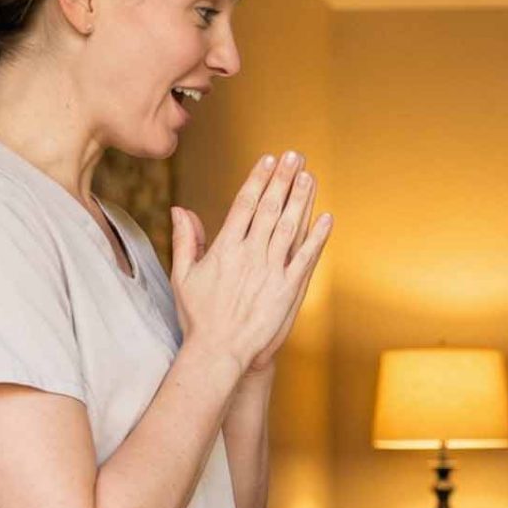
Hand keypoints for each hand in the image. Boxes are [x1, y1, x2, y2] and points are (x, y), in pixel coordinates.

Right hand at [170, 151, 330, 376]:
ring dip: (301, 200)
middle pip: (270, 208)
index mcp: (225, 248)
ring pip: (289, 227)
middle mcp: (250, 255)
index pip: (244, 204)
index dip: (258, 179)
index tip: (268, 160)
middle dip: (283, 180)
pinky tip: (326, 218)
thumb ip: (186, 240)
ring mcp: (271, 271)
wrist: (219, 352)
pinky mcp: (289, 289)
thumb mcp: (183, 276)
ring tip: (309, 176)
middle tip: (294, 156)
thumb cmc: (199, 316)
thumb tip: (180, 210)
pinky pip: (306, 258)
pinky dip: (317, 237)